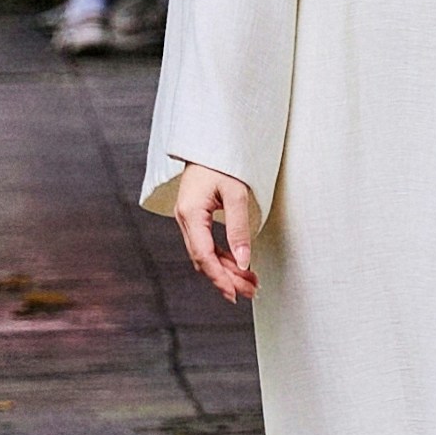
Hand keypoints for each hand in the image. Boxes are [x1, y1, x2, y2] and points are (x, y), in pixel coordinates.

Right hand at [171, 167, 259, 302]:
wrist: (210, 140)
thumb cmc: (223, 161)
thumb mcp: (237, 193)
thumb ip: (239, 228)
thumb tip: (244, 262)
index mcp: (190, 213)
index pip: (203, 254)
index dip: (219, 277)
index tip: (235, 294)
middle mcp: (184, 218)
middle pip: (203, 259)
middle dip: (227, 279)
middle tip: (251, 291)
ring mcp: (188, 218)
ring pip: (205, 255)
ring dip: (226, 270)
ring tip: (250, 283)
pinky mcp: (195, 217)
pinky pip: (206, 244)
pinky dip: (223, 258)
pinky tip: (239, 267)